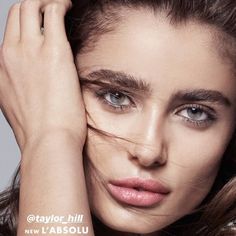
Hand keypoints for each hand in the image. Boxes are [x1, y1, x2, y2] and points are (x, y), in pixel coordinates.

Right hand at [0, 0, 85, 151]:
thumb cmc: (40, 130)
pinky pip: (53, 11)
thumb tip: (30, 81)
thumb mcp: (18, 107)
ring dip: (46, 2)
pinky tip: (69, 7)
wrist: (48, 142)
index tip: (40, 26)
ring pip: (31, 7)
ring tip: (62, 6)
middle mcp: (10, 54)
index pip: (10, 34)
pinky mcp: (54, 51)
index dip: (26, 26)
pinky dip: (61, 4)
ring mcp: (30, 50)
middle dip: (34, 6)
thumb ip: (19, 88)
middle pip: (16, 14)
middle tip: (51, 9)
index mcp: (2, 69)